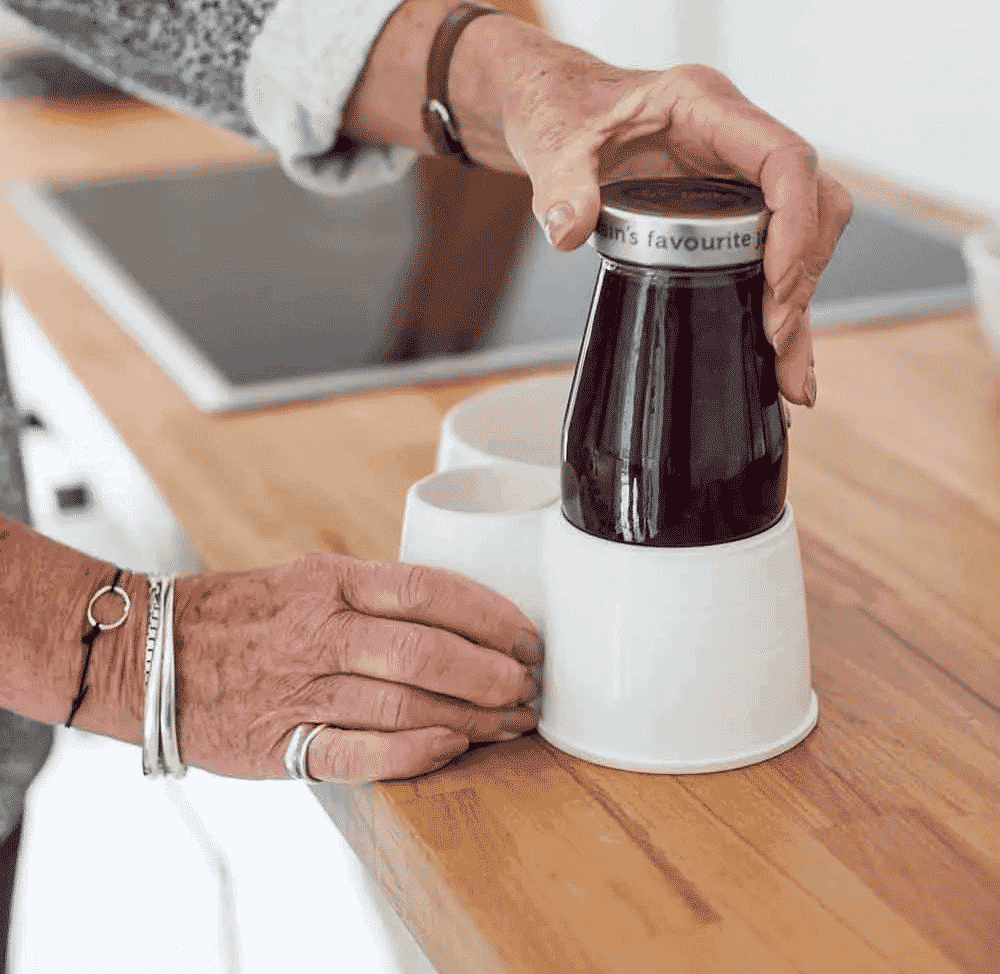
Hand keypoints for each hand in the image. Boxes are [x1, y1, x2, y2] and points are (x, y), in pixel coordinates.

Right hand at [170, 554, 541, 782]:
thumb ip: (373, 594)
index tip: (527, 635)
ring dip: (469, 717)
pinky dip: (412, 754)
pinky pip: (358, 752)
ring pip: (404, 703)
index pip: (428, 589)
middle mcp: (320, 630)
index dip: (488, 615)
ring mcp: (301, 687)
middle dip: (491, 673)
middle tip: (529, 686)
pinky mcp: (281, 741)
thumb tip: (458, 613)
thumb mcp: (307, 578)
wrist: (150, 654)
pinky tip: (451, 748)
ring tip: (509, 723)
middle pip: (426, 651)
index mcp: (331, 581)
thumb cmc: (242, 615)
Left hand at [452, 23, 853, 407]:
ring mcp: (738, 173)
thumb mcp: (553, 142)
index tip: (778, 284)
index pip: (784, 157)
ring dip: (801, 299)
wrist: (554, 108)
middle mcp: (736, 139)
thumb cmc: (561, 110)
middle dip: (803, 274)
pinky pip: (773, 250)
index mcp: (706, 107)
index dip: (795, 221)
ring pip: (804, 231)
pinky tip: (779, 353)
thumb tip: (566, 231)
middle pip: (812, 201)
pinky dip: (780, 300)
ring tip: (788, 372)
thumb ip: (560, 184)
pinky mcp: (728, 206)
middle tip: (777, 340)